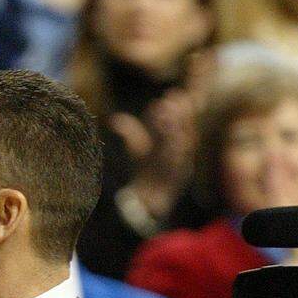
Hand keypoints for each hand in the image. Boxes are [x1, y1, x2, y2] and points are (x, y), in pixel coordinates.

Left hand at [112, 87, 197, 219]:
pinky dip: (177, 149)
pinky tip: (173, 139)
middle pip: (182, 125)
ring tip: (170, 114)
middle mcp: (178, 147)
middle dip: (180, 111)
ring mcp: (180, 160)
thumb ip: (129, 132)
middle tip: (173, 98)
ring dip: (178, 126)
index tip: (166, 97)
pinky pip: (180, 159)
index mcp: (170, 139)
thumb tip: (114, 119)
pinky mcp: (181, 174)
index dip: (173, 107)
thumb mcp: (137, 148)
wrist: (147, 200)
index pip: (175, 119)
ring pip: (182, 139)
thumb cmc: (145, 172)